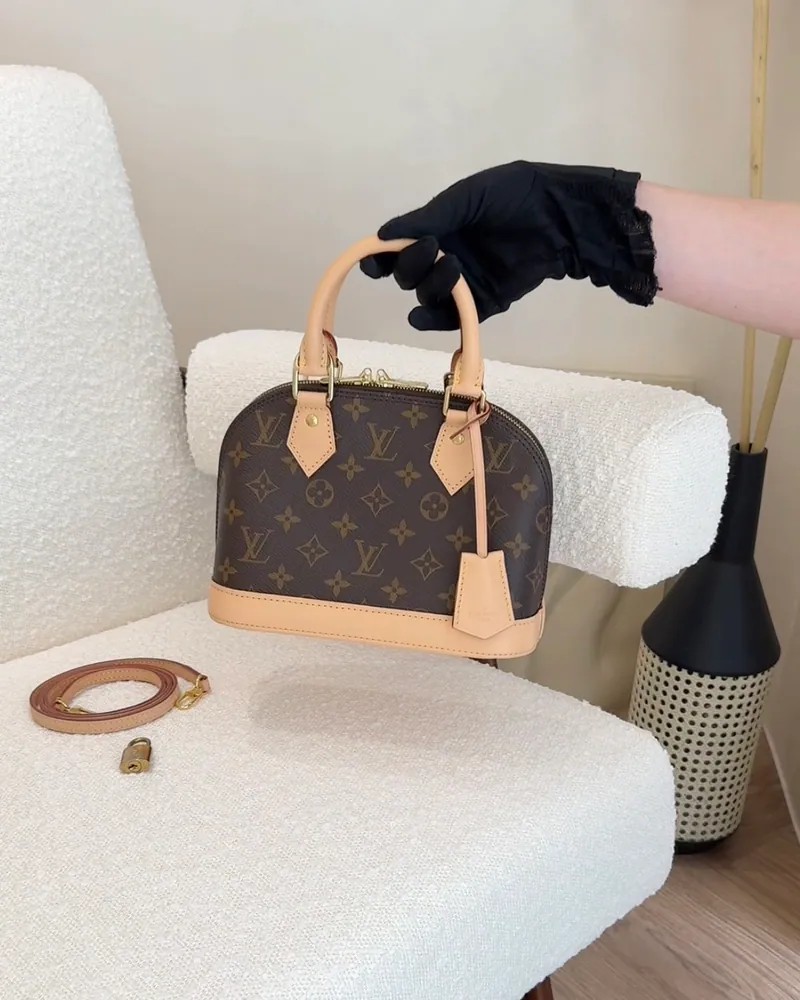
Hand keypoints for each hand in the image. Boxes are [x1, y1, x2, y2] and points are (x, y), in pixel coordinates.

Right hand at [360, 160, 657, 330]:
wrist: (561, 217)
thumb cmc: (515, 196)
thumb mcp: (468, 198)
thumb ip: (427, 217)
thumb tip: (383, 235)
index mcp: (437, 229)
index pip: (397, 250)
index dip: (381, 259)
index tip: (376, 262)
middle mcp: (444, 258)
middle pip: (408, 276)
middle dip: (410, 266)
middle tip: (432, 247)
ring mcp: (464, 283)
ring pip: (427, 297)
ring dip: (430, 285)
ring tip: (455, 266)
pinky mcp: (484, 303)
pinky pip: (451, 320)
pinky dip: (434, 321)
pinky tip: (423, 315)